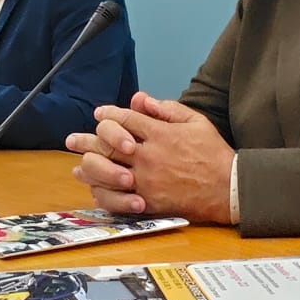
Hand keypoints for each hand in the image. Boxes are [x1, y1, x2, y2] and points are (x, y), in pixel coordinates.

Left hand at [64, 92, 232, 223]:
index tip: (98, 113)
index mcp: (160, 133)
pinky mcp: (149, 201)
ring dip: (89, 166)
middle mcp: (149, 155)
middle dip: (86, 140)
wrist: (227, 188)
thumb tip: (140, 98)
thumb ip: (166, 108)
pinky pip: (118, 197)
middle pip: (108, 144)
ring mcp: (147, 180)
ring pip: (107, 170)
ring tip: (78, 165)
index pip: (124, 118)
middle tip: (71, 140)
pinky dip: (103, 193)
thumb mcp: (195, 121)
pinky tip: (94, 188)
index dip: (108, 114)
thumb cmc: (213, 153)